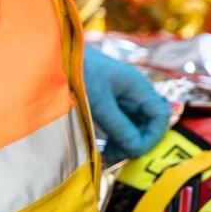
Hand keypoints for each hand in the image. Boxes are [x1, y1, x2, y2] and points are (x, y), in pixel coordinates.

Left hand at [84, 47, 170, 161]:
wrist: (51, 56)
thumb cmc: (77, 73)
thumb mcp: (98, 103)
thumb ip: (119, 126)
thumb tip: (136, 149)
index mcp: (138, 87)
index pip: (159, 115)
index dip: (153, 135)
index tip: (136, 151)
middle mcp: (134, 93)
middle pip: (148, 122)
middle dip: (138, 141)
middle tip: (119, 156)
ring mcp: (121, 98)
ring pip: (135, 125)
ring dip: (126, 142)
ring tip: (109, 155)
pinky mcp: (107, 104)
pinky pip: (121, 124)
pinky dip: (116, 137)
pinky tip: (104, 147)